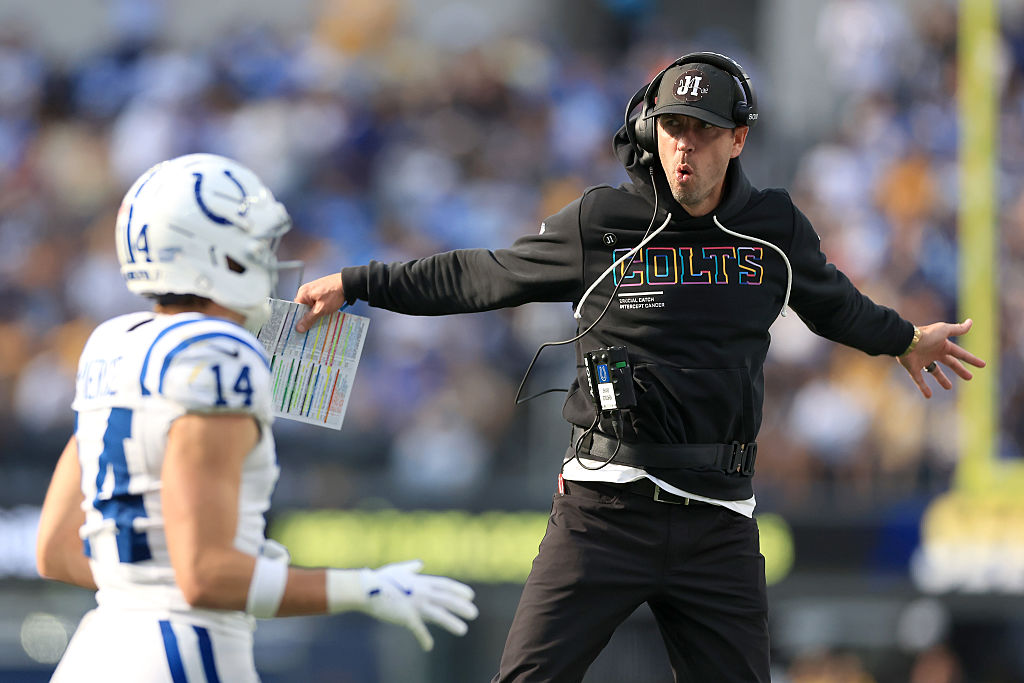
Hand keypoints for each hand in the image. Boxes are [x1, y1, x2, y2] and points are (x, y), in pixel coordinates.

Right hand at [294, 273, 345, 332]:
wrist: (348, 284)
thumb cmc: (334, 294)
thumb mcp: (321, 309)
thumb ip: (309, 319)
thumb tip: (298, 328)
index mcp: (302, 293)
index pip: (295, 309)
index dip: (298, 319)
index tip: (300, 330)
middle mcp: (306, 291)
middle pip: (303, 308)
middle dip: (307, 318)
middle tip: (309, 329)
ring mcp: (314, 291)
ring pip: (311, 307)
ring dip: (315, 314)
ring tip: (318, 323)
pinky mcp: (321, 292)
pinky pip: (317, 304)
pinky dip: (319, 310)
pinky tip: (324, 315)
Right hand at [328, 560, 478, 650]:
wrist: (366, 589)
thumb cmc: (381, 579)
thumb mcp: (398, 569)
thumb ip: (411, 568)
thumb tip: (420, 564)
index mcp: (421, 581)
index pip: (445, 584)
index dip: (459, 590)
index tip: (471, 595)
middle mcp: (422, 592)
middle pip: (447, 599)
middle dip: (462, 606)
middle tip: (474, 613)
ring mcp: (415, 604)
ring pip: (439, 614)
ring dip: (452, 622)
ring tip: (463, 630)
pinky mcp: (406, 617)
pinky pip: (418, 629)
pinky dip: (424, 638)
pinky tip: (429, 647)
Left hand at [898, 318, 985, 397]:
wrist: (906, 341)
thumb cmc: (926, 335)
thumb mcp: (944, 331)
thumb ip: (958, 329)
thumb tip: (971, 322)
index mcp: (942, 345)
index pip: (960, 354)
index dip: (971, 359)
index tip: (983, 365)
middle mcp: (933, 353)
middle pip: (950, 363)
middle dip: (960, 370)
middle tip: (970, 378)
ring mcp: (923, 361)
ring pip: (934, 371)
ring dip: (941, 379)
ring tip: (949, 388)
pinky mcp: (913, 368)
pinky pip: (919, 379)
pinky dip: (923, 387)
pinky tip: (928, 396)